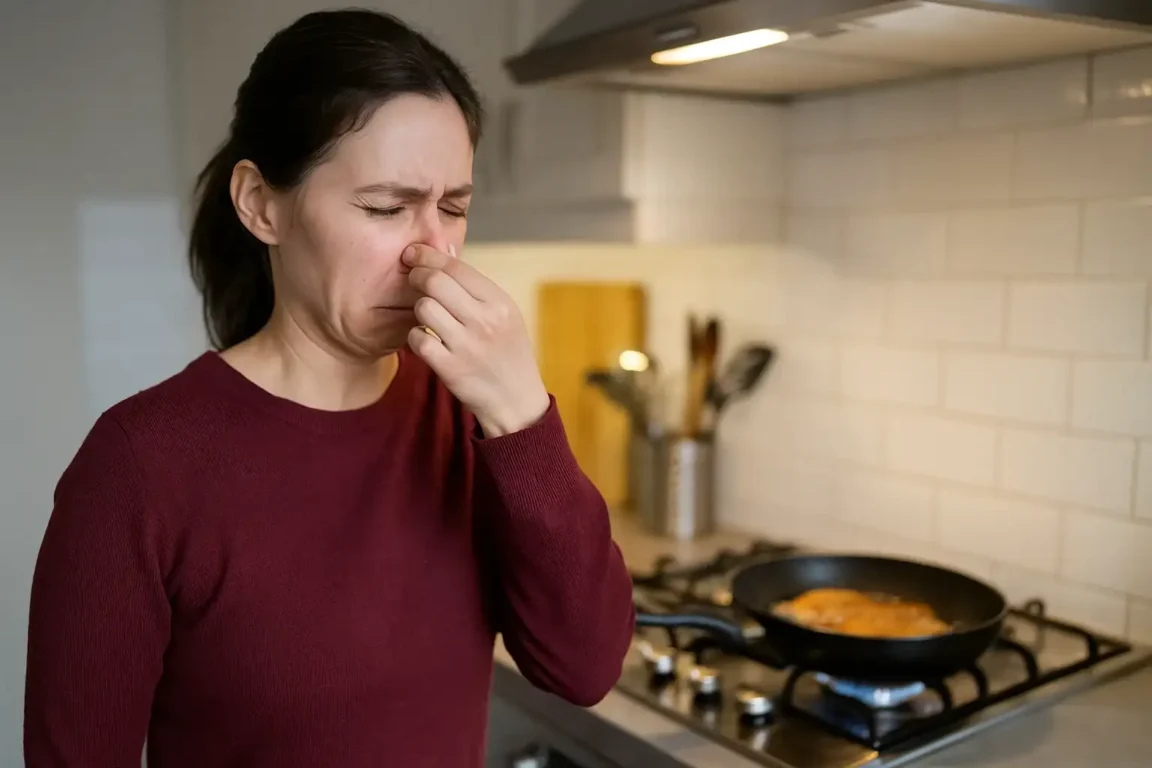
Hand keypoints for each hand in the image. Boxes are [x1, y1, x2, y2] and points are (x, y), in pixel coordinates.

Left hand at [403, 244, 548, 436]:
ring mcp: (466, 346)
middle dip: (417, 276)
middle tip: (414, 280)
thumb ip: (474, 284)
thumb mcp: (503, 313)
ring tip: (428, 316)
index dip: (428, 256)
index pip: (456, 268)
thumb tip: (443, 250)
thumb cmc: (507, 351)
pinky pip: (417, 339)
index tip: (413, 253)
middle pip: (435, 282)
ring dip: (419, 310)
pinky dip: (415, 337)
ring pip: (423, 308)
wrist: (516, 400)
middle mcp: (484, 322)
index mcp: (499, 303)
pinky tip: (426, 339)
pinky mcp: (450, 368)